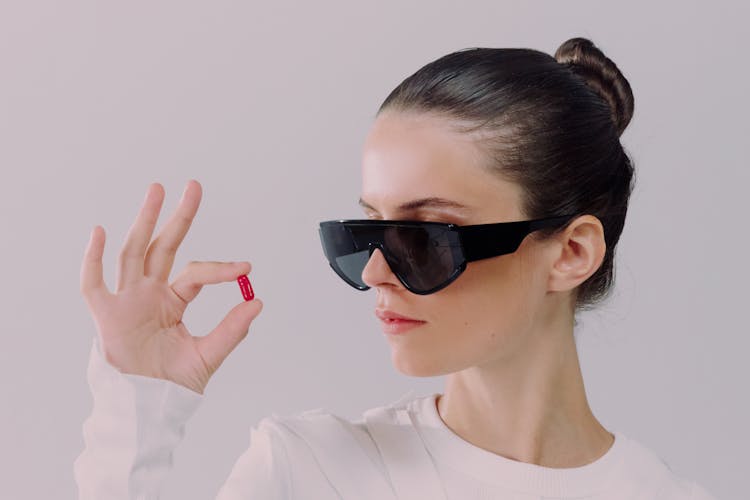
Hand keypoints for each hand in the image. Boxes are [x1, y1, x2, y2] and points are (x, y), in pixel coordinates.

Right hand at [80, 180, 262, 393]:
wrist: (148, 408)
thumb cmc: (173, 383)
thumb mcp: (209, 354)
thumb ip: (232, 329)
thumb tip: (258, 302)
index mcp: (173, 301)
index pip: (196, 273)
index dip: (220, 269)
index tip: (245, 269)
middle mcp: (149, 294)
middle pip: (163, 247)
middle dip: (177, 217)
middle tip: (193, 187)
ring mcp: (127, 300)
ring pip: (134, 252)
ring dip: (144, 221)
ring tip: (157, 191)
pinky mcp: (106, 314)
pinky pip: (94, 283)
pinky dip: (93, 258)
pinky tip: (100, 231)